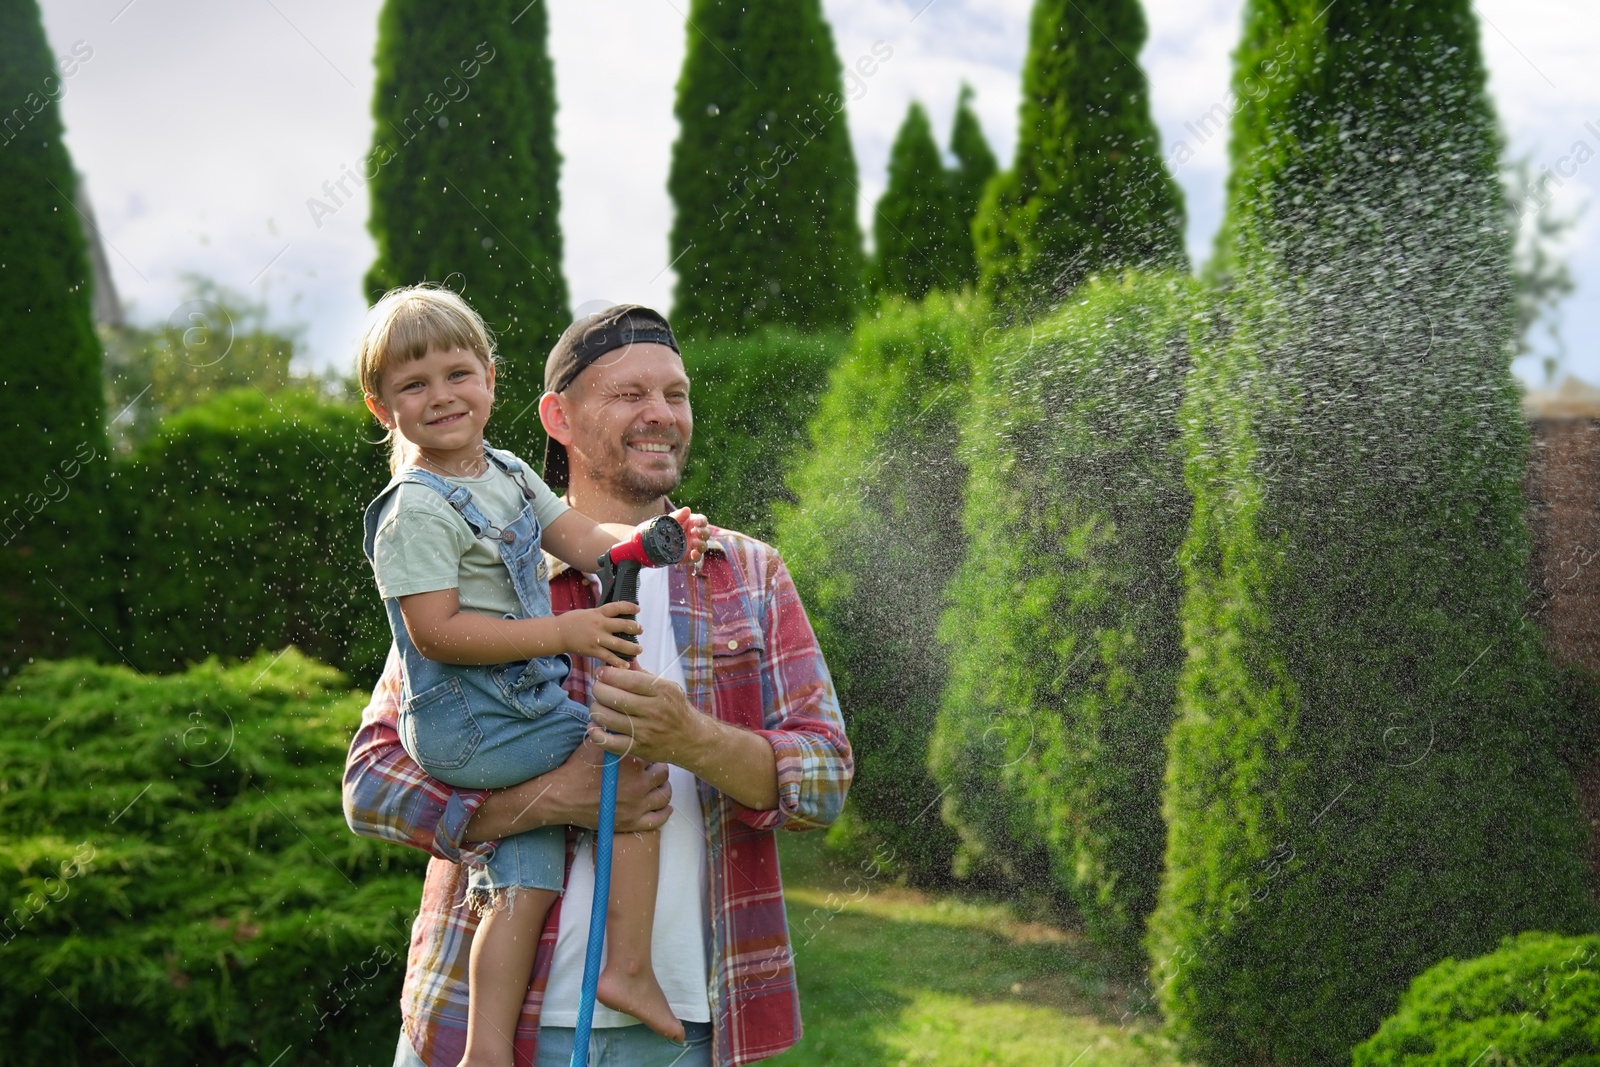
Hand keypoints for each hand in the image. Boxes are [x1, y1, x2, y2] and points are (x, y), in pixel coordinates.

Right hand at [463, 745, 671, 840]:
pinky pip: (657, 820)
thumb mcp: (594, 744)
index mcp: (632, 762)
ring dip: (663, 788)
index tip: (648, 749)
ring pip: (664, 796)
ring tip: (658, 784)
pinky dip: (664, 813)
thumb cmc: (576, 769)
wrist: (560, 796)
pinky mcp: (631, 823)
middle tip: (653, 766)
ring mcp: (637, 806)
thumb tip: (616, 713)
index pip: (654, 753)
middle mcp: (639, 785)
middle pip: (663, 774)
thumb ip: (610, 731)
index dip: (652, 751)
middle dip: (659, 769)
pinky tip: (665, 807)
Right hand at [559, 603, 640, 667]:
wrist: (558, 633)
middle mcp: (599, 624)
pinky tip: (626, 665)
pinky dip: (618, 662)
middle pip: (622, 625)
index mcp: (598, 613)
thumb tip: (616, 616)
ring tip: (639, 649)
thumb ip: (601, 615)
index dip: (629, 607)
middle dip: (634, 628)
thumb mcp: (588, 613)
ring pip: (619, 643)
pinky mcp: (593, 650)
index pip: (616, 607)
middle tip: (640, 630)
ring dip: (631, 647)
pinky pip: (608, 657)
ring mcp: (597, 638)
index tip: (637, 609)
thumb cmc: (572, 622)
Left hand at [586, 664, 706, 765]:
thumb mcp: (666, 687)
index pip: (628, 679)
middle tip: (598, 688)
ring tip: (598, 706)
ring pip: (607, 718)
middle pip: (613, 697)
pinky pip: (609, 742)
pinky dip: (596, 734)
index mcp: (661, 690)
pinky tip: (595, 727)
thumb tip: (621, 660)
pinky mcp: (639, 748)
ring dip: (595, 709)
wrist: (692, 739)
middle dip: (598, 689)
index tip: (601, 673)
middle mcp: (654, 710)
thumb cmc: (676, 709)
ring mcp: (646, 731)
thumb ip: (642, 675)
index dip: (608, 674)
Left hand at [667, 506, 709, 564]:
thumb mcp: (673, 519)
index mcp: (694, 524)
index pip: (703, 521)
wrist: (659, 541)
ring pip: (704, 546)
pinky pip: (697, 557)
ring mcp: (694, 546)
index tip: (696, 523)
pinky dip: (697, 556)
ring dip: (701, 544)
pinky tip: (693, 553)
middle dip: (702, 532)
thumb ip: (680, 514)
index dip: (702, 521)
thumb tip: (687, 509)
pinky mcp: (690, 556)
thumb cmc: (669, 527)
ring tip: (694, 542)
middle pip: (706, 533)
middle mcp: (696, 535)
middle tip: (694, 532)